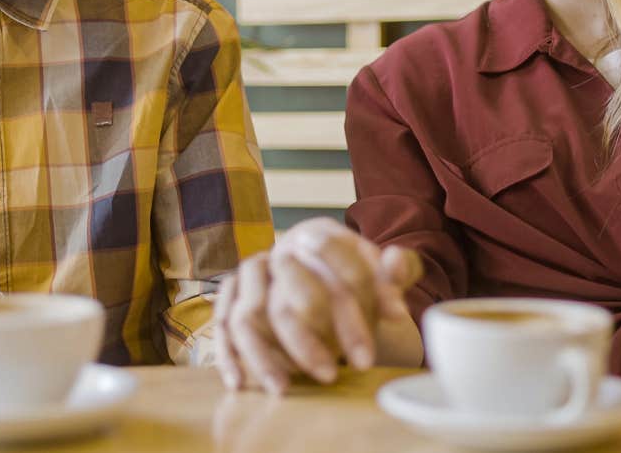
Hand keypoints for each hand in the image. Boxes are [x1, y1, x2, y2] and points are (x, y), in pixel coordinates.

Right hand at [215, 218, 421, 393]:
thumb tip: (395, 266)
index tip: (393, 321)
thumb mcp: (385, 275)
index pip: (333, 253)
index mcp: (317, 233)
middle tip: (349, 367)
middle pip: (290, 286)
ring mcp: (254, 275)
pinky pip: (222, 325)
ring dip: (265, 353)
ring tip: (290, 387)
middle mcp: (280, 249)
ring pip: (249, 311)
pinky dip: (227, 354)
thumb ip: (398, 266)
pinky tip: (240, 384)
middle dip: (315, 333)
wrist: (328, 288)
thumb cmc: (359, 285)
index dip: (362, 287)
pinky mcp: (234, 300)